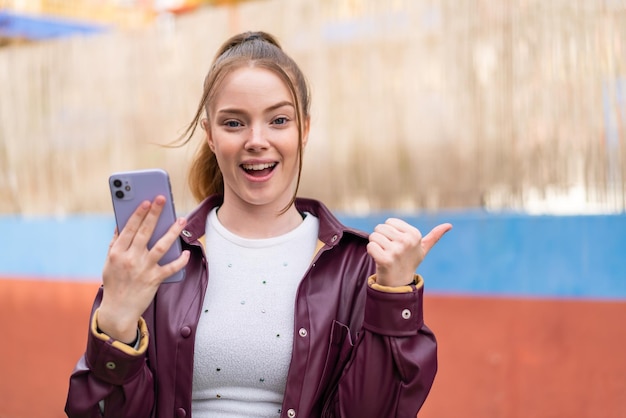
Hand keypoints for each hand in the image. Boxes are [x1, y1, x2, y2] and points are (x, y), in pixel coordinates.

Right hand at [97, 195, 189, 342]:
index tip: (147, 201)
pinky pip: (171, 268)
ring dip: (172, 231)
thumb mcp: (108, 263)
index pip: (129, 228)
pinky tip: (187, 253)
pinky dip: (180, 261)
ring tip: (181, 219)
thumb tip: (121, 224)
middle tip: (163, 199)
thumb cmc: (114, 283)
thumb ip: (115, 244)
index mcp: (117, 253)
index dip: (138, 213)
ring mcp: (143, 269)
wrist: (118, 310)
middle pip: (145, 232)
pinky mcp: (154, 280)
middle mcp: (130, 259)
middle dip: (155, 214)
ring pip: (161, 246)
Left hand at [367, 218, 451, 286]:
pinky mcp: (385, 260)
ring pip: (373, 236)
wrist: (400, 283)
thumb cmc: (410, 261)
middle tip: (389, 251)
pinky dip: (371, 252)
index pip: (389, 221)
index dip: (389, 232)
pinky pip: (370, 246)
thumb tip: (449, 225)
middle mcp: (407, 241)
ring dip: (375, 246)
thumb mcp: (423, 249)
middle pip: (380, 227)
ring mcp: (396, 251)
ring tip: (385, 255)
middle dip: (381, 238)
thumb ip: (434, 236)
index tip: (396, 244)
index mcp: (415, 234)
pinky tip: (379, 260)